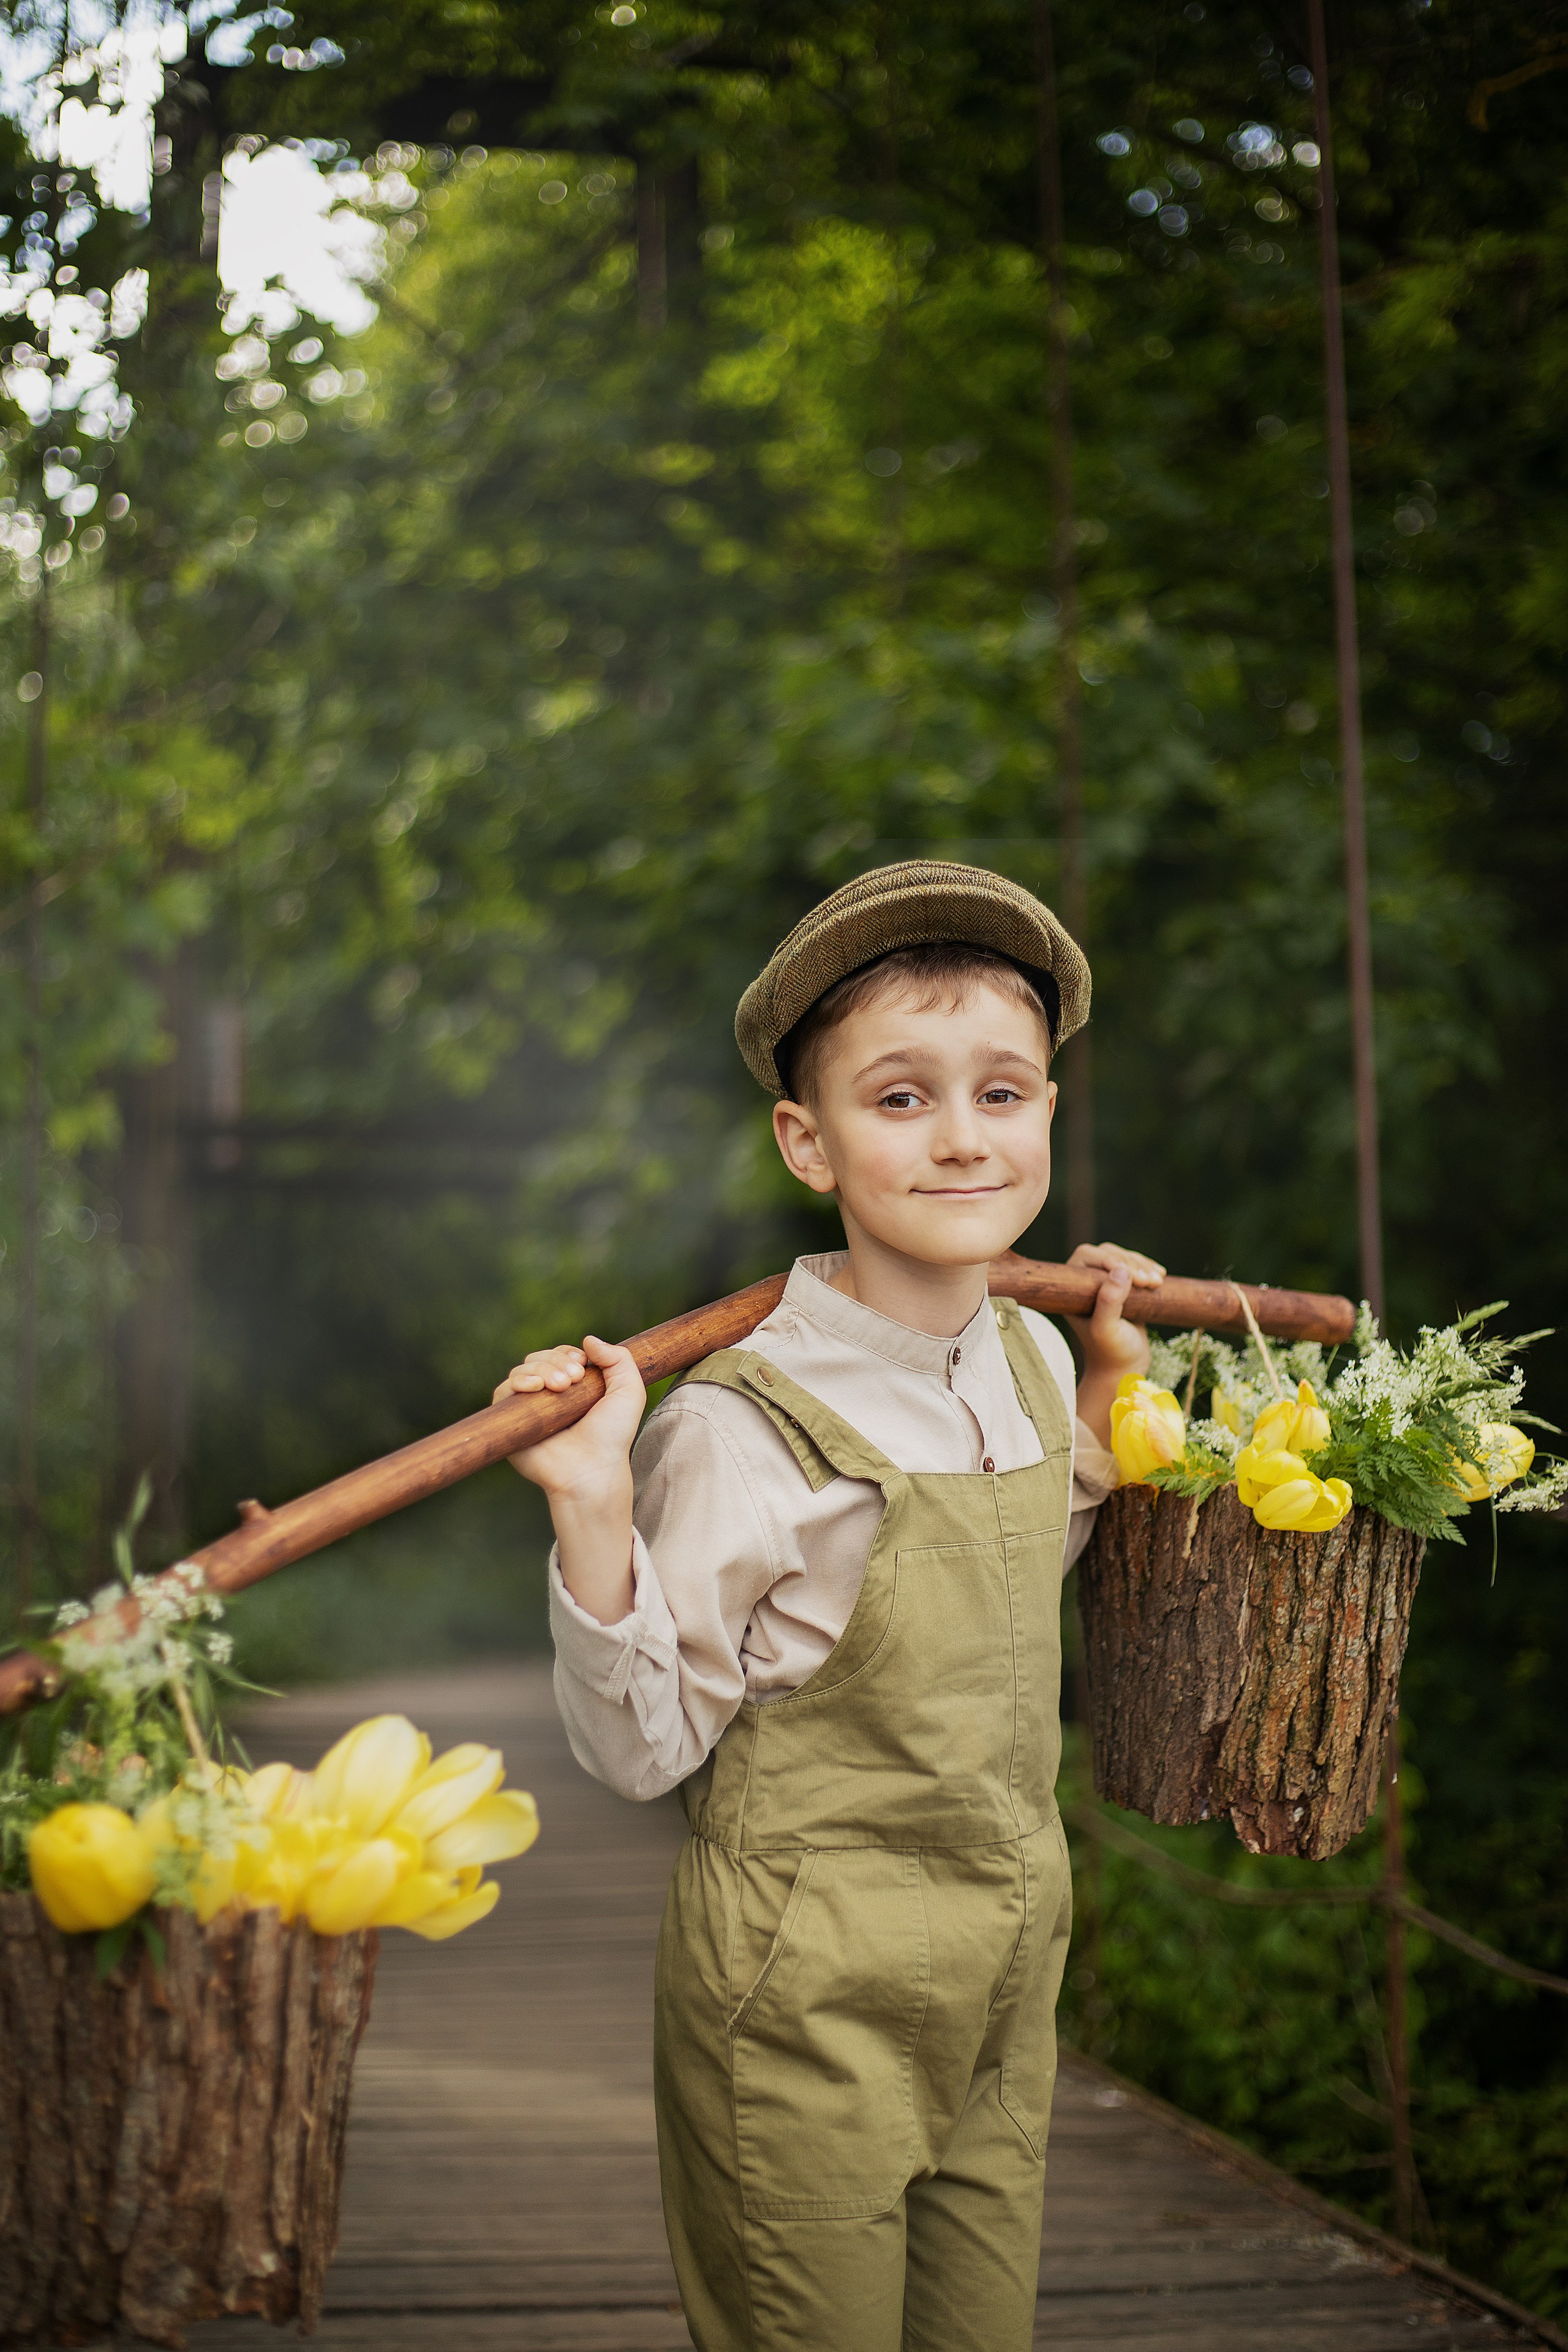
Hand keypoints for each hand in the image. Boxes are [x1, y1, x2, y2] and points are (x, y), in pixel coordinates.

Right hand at [493, 1337, 645, 1503]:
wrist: (592, 1468)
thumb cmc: (612, 1435)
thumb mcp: (629, 1391)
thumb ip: (618, 1359)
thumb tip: (587, 1339)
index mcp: (573, 1387)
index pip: (560, 1356)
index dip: (568, 1353)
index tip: (582, 1365)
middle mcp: (548, 1396)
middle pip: (540, 1359)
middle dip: (557, 1361)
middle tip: (574, 1379)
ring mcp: (529, 1408)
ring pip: (522, 1370)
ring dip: (541, 1369)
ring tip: (561, 1387)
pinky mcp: (511, 1421)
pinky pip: (503, 1391)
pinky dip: (517, 1382)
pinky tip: (535, 1387)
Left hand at [1063, 1242, 1166, 1448]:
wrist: (1125, 1368)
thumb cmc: (1110, 1352)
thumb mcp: (1107, 1329)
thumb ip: (1109, 1302)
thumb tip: (1120, 1270)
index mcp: (1071, 1290)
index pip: (1086, 1257)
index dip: (1109, 1259)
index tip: (1133, 1276)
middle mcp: (1085, 1284)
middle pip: (1107, 1253)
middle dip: (1131, 1263)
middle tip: (1150, 1283)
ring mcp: (1104, 1284)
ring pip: (1123, 1259)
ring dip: (1142, 1265)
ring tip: (1158, 1282)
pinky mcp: (1123, 1289)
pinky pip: (1135, 1268)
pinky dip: (1148, 1269)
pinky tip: (1161, 1276)